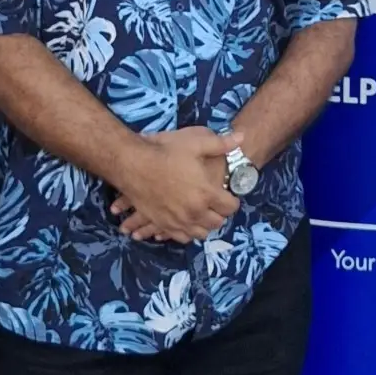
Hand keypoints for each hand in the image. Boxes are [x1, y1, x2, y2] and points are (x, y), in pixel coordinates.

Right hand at [109, 127, 237, 243]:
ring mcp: (177, 221)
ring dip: (204, 225)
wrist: (133, 164)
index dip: (232, 201)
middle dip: (219, 214)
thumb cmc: (166, 152)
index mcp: (206, 194)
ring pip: (199, 233)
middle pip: (216, 223)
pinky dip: (186, 232)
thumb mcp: (196, 143)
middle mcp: (194, 212)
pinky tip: (185, 224)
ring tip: (202, 215)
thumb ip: (221, 144)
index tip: (228, 196)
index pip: (230, 207)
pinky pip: (180, 237)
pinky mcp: (162, 224)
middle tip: (216, 205)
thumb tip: (242, 137)